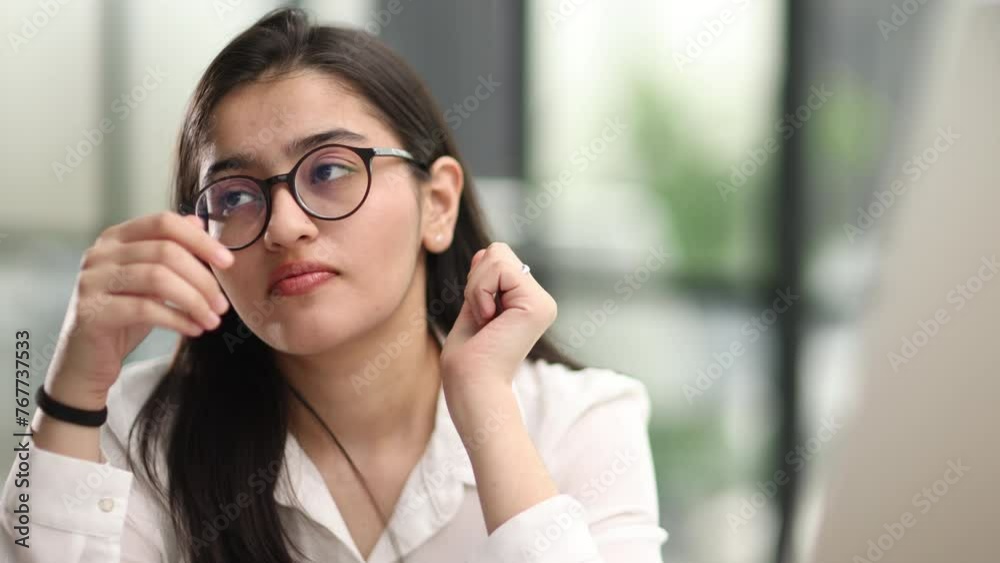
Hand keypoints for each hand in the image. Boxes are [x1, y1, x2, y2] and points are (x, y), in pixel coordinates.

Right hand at [45, 211, 233, 409]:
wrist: (87, 360)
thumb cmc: (125, 316)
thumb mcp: (152, 281)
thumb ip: (171, 251)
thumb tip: (199, 222)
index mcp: (116, 238)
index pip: (164, 222)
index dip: (200, 239)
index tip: (228, 262)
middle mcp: (100, 253)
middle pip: (166, 251)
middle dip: (202, 279)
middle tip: (223, 305)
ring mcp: (91, 281)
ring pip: (157, 278)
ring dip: (194, 301)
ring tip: (213, 320)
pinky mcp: (91, 311)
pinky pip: (145, 309)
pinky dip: (177, 319)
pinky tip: (194, 329)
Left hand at [439, 242, 557, 392]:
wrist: (472, 386)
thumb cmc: (467, 359)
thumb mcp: (473, 307)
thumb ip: (483, 281)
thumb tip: (487, 250)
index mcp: (526, 302)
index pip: (496, 259)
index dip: (475, 279)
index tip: (477, 314)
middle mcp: (539, 300)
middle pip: (498, 251)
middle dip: (475, 279)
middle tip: (479, 317)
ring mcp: (542, 302)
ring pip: (497, 255)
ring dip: (475, 287)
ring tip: (484, 320)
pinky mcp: (538, 305)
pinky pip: (499, 268)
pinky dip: (480, 291)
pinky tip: (488, 319)